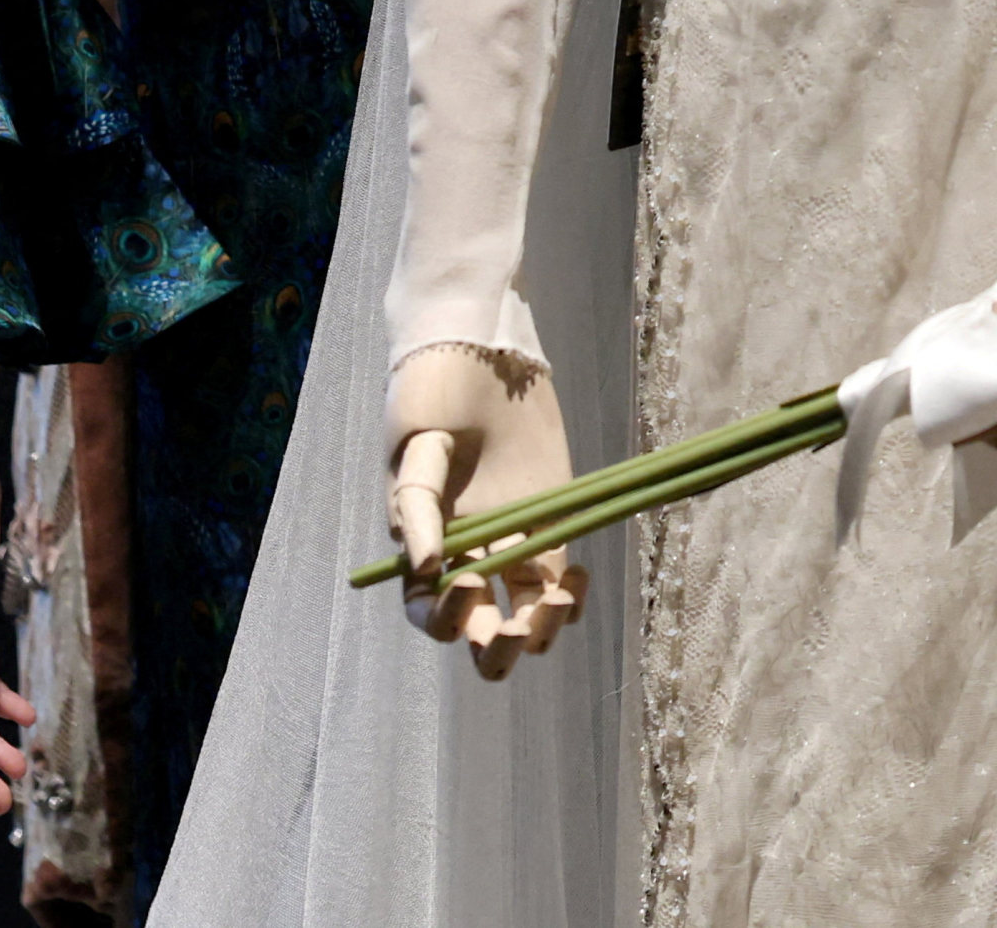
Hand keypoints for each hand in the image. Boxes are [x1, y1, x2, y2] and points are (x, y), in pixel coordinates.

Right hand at [388, 345, 587, 681]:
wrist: (483, 347)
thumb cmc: (436, 390)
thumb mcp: (417, 442)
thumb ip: (418, 504)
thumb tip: (426, 568)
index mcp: (424, 543)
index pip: (428, 609)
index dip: (446, 618)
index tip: (469, 584)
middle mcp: (466, 555)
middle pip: (478, 632)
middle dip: (496, 648)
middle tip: (518, 627)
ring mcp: (511, 544)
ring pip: (524, 618)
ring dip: (541, 629)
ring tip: (561, 598)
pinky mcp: (551, 525)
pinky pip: (558, 586)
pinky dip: (570, 598)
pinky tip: (578, 578)